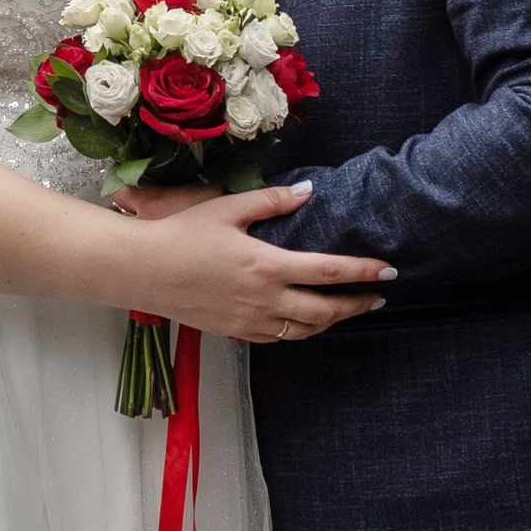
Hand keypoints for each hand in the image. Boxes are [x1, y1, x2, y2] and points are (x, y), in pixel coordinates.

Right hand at [117, 183, 392, 345]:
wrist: (142, 270)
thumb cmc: (182, 234)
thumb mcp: (228, 209)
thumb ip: (272, 202)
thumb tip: (308, 193)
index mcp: (267, 265)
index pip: (329, 272)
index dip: (363, 272)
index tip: (388, 271)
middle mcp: (264, 299)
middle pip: (324, 311)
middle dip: (356, 305)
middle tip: (378, 298)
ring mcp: (249, 321)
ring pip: (303, 330)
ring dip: (330, 322)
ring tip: (346, 310)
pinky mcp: (234, 332)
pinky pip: (277, 337)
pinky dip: (299, 330)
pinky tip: (304, 320)